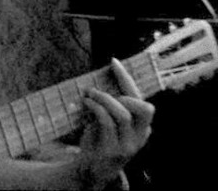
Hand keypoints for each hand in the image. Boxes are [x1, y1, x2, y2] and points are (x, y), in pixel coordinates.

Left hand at [77, 58, 154, 188]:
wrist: (90, 169)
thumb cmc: (100, 140)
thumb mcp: (109, 122)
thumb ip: (111, 105)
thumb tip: (100, 77)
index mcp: (142, 127)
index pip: (142, 99)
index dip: (127, 78)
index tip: (113, 61)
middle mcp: (141, 136)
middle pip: (145, 108)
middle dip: (124, 92)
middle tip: (101, 90)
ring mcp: (128, 145)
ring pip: (123, 114)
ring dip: (103, 99)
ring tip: (89, 94)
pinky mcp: (113, 150)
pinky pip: (107, 122)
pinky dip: (95, 108)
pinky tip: (86, 103)